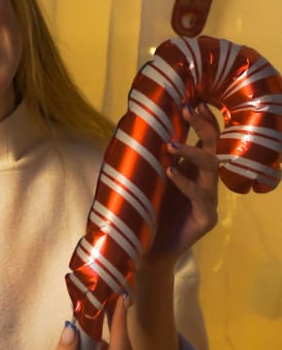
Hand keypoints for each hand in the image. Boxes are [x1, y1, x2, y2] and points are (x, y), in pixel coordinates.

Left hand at [144, 103, 219, 266]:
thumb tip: (136, 126)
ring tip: (170, 144)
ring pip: (211, 168)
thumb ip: (148, 158)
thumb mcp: (146, 180)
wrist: (143, 250)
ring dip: (191, 152)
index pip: (204, 138)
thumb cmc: (144, 213)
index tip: (188, 99)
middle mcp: (205, 181)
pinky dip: (185, 182)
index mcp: (192, 170)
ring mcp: (209, 199)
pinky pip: (200, 195)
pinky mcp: (206, 218)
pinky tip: (170, 172)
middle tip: (187, 109)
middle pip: (214, 146)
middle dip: (203, 125)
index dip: (200, 119)